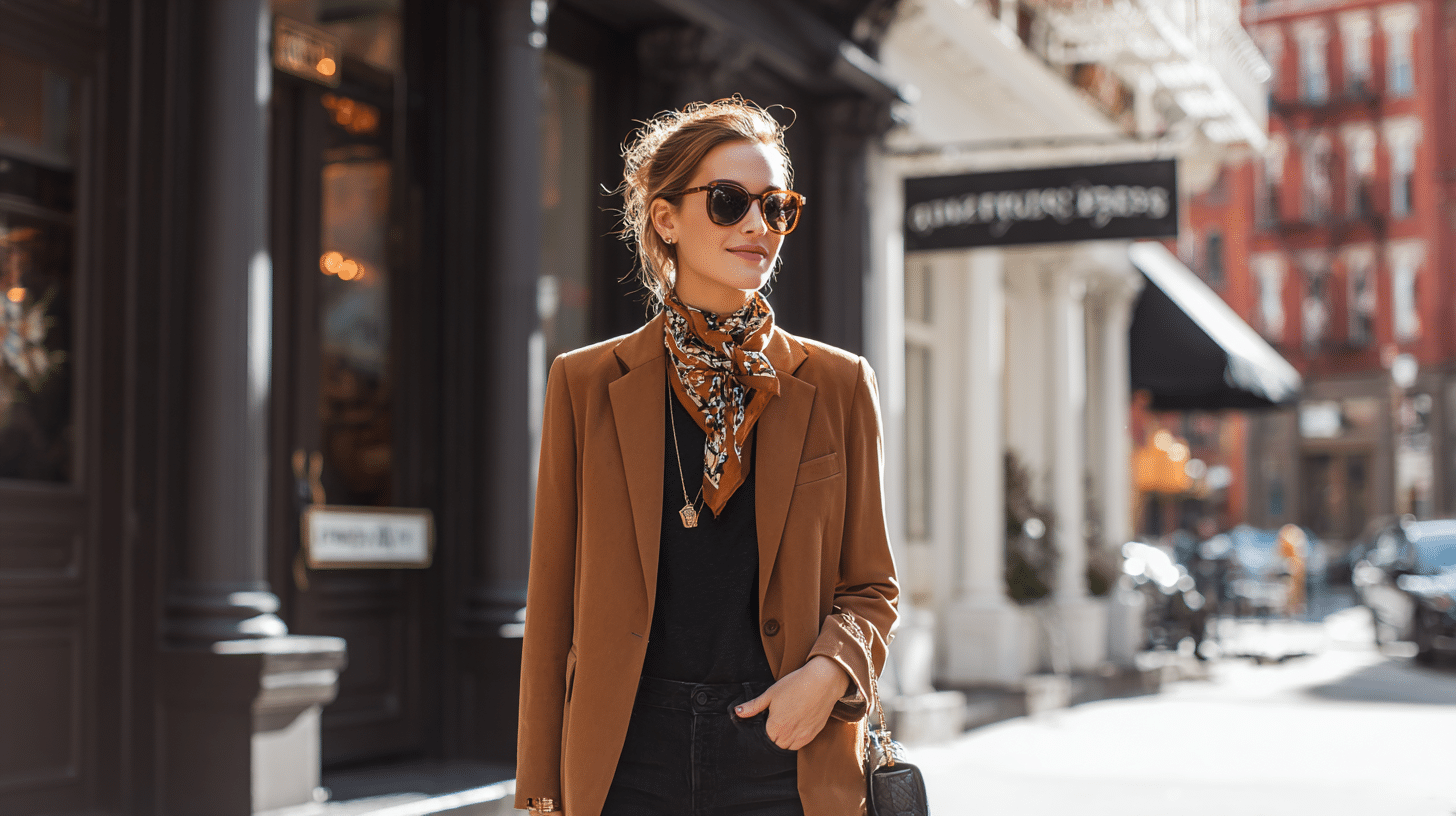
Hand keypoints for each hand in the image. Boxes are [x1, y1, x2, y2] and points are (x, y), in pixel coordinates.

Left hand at [734, 656, 848, 750]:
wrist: (823, 681)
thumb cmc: (795, 685)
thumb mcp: (771, 693)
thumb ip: (753, 706)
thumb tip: (737, 712)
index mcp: (775, 726)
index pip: (764, 739)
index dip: (764, 730)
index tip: (766, 721)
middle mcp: (789, 735)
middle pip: (776, 744)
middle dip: (773, 736)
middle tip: (776, 720)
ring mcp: (803, 736)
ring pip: (788, 747)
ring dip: (785, 740)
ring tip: (786, 723)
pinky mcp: (814, 734)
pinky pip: (801, 744)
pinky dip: (797, 739)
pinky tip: (796, 724)